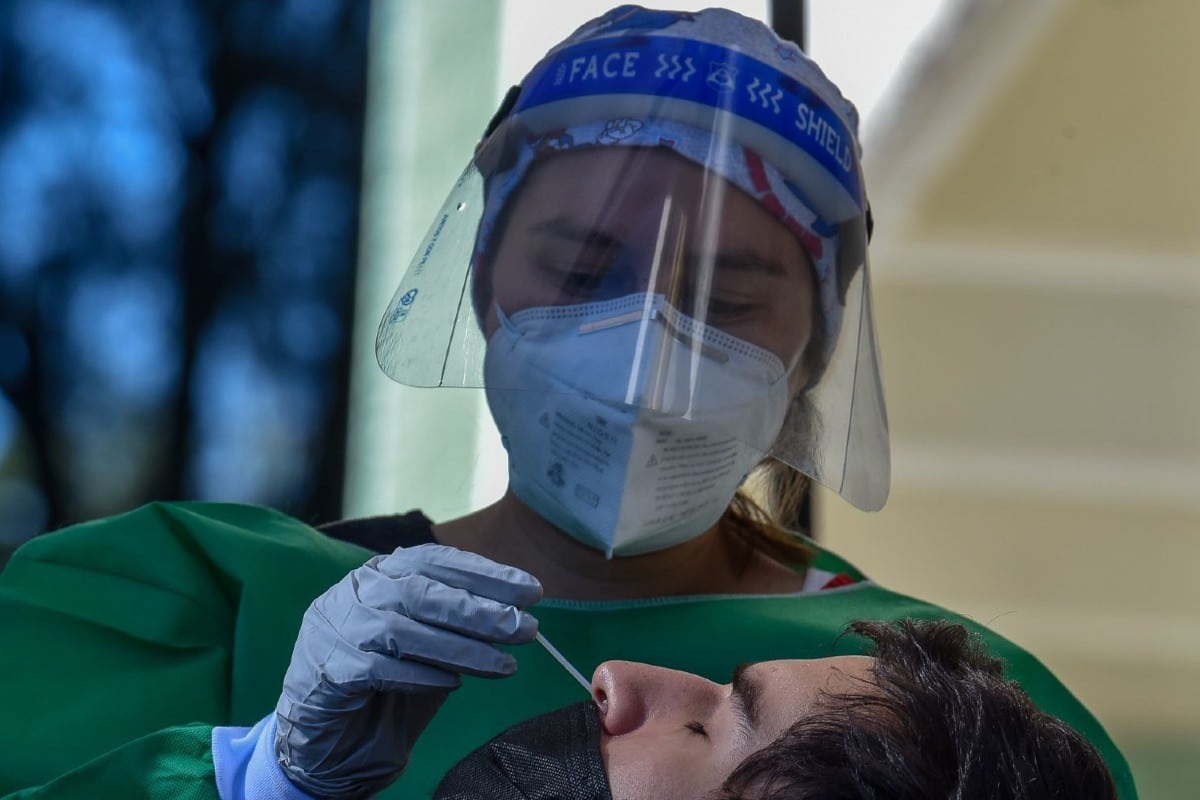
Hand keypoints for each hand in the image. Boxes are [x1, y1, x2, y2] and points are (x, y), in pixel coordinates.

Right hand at [274, 544, 541, 798]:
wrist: (326, 735)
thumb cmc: (386, 680)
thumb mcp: (428, 641)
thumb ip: (458, 621)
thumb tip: (517, 613)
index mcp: (382, 572)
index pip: (437, 561)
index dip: (487, 573)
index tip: (531, 590)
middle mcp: (357, 591)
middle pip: (422, 592)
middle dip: (480, 610)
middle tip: (526, 628)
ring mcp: (337, 628)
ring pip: (404, 630)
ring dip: (461, 648)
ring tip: (505, 666)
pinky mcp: (327, 670)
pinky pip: (378, 669)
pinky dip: (420, 675)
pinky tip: (452, 684)